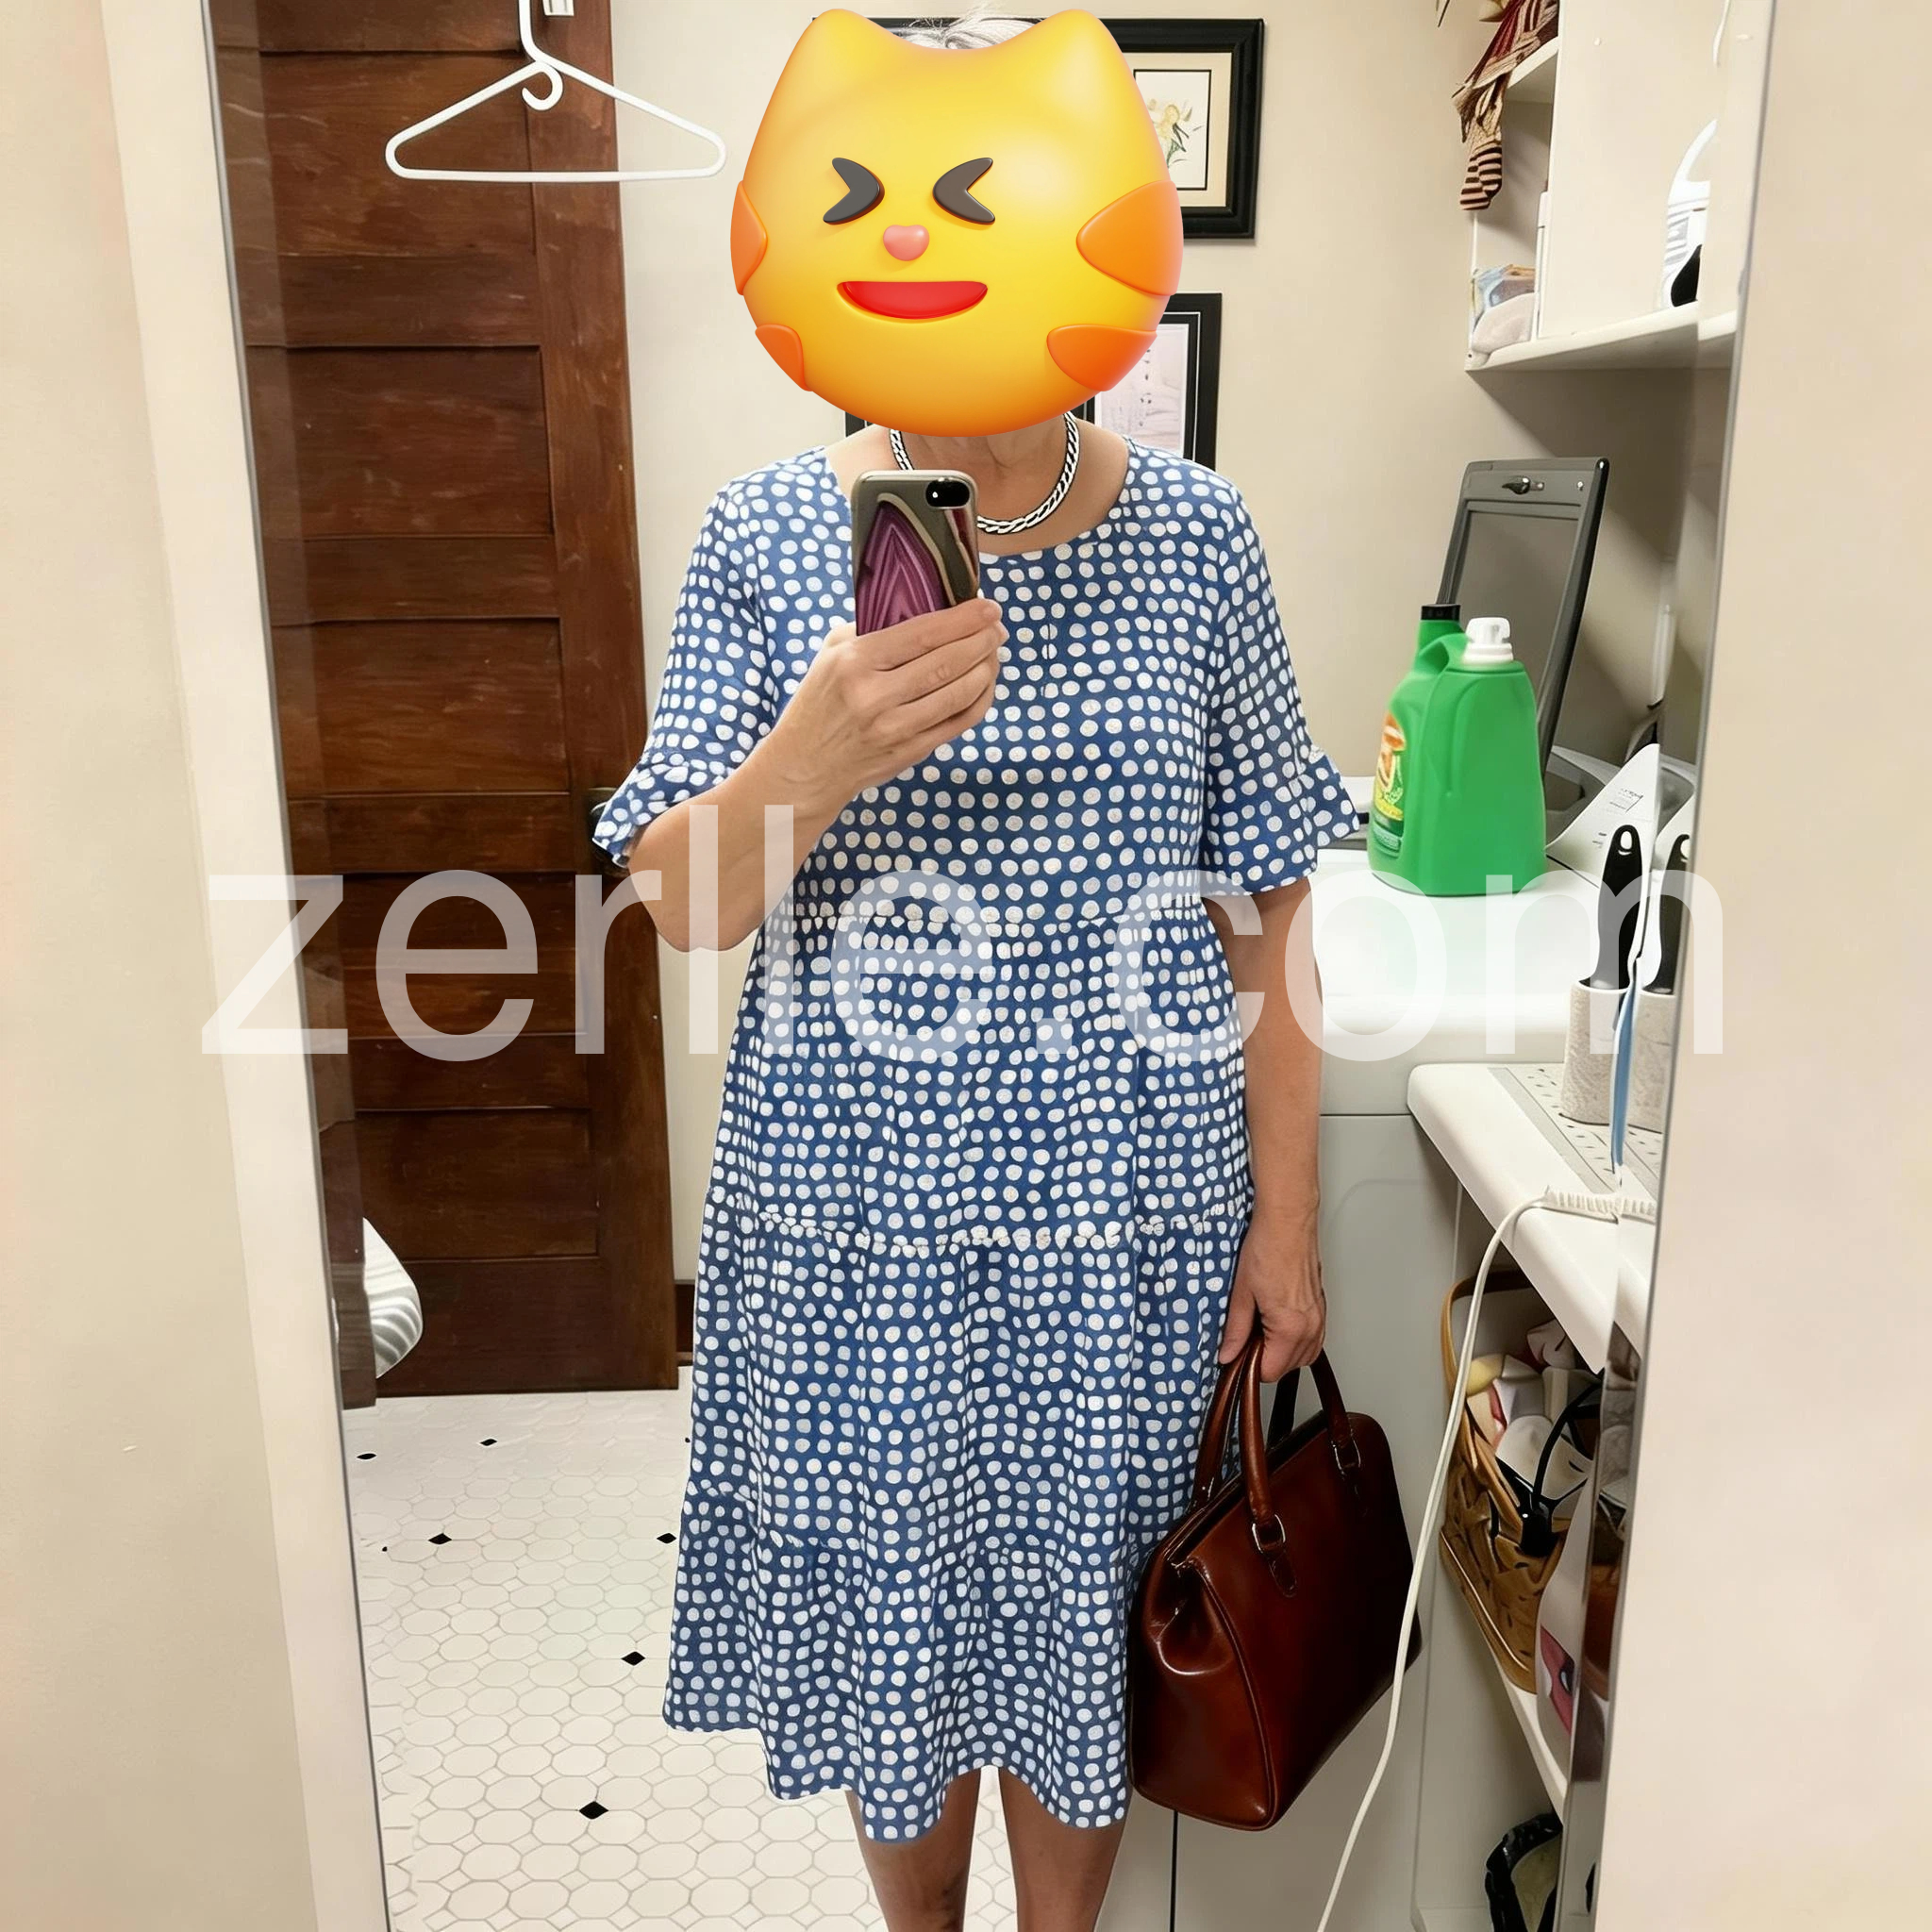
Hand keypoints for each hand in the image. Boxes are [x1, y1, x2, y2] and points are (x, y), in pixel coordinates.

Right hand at [771, 597, 1004, 805]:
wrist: (804, 767)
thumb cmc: (819, 703)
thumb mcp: (830, 655)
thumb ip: (870, 629)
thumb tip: (922, 606)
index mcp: (855, 662)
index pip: (922, 633)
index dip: (963, 619)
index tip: (987, 608)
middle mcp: (875, 696)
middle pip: (947, 662)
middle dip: (981, 641)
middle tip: (997, 627)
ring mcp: (895, 728)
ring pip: (959, 694)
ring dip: (986, 669)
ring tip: (993, 652)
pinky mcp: (910, 752)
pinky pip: (958, 723)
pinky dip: (979, 700)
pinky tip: (984, 684)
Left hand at [1217, 1202, 1325, 1380]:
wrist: (1288, 1222)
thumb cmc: (1267, 1248)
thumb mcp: (1241, 1293)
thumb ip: (1235, 1330)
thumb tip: (1228, 1354)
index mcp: (1289, 1328)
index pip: (1271, 1371)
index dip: (1250, 1365)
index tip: (1238, 1350)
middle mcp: (1310, 1327)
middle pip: (1288, 1368)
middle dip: (1267, 1359)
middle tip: (1247, 1335)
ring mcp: (1319, 1318)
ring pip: (1304, 1356)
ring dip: (1283, 1351)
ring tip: (1262, 1327)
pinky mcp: (1322, 1308)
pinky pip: (1313, 1340)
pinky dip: (1297, 1340)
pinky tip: (1278, 1322)